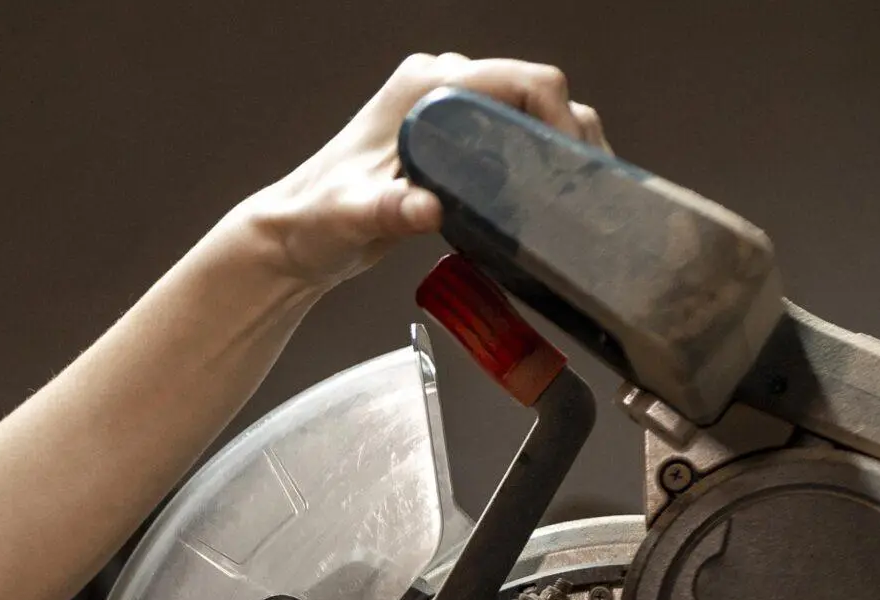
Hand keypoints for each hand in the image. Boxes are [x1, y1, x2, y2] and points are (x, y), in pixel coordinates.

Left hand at [233, 53, 606, 290]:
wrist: (294, 238)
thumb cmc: (316, 223)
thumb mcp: (351, 218)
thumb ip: (387, 211)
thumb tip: (423, 208)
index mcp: (426, 88)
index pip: (519, 80)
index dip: (561, 117)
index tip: (576, 166)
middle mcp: (441, 87)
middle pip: (534, 92)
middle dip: (570, 136)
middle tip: (586, 192)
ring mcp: (448, 111)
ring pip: (528, 114)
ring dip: (558, 150)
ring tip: (574, 199)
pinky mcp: (451, 140)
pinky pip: (512, 136)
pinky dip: (536, 160)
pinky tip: (545, 200)